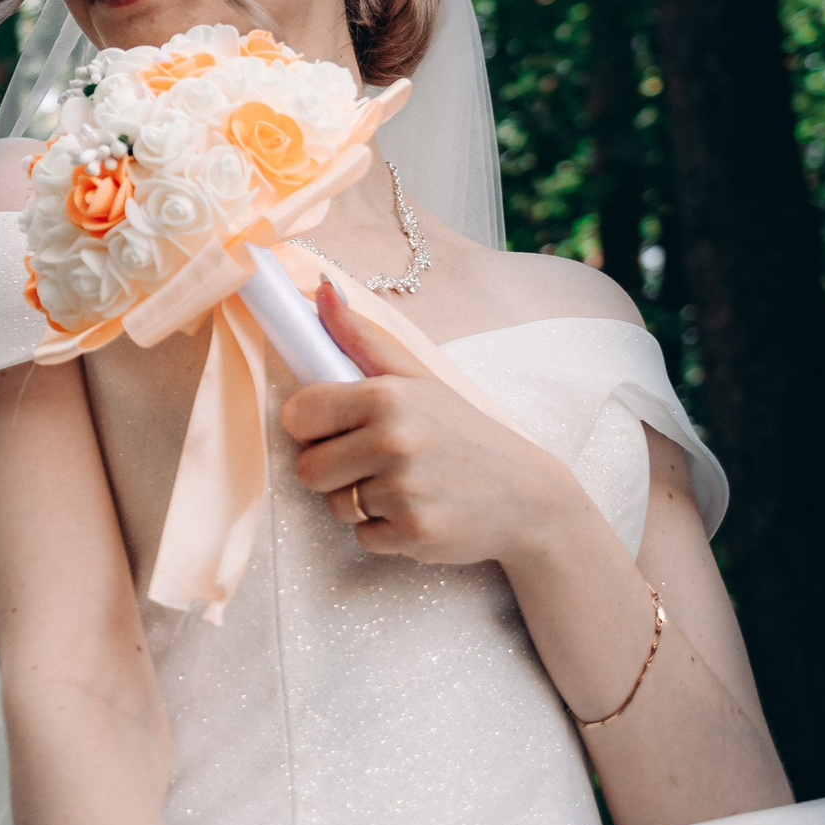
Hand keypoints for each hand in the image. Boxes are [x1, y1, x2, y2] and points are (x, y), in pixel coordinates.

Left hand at [278, 279, 581, 570]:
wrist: (529, 497)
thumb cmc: (461, 431)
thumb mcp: (417, 377)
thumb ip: (360, 336)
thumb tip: (319, 287)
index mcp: (386, 396)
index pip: (296, 415)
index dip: (312, 427)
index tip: (339, 428)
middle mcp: (393, 441)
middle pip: (306, 469)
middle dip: (334, 470)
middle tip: (377, 462)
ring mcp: (404, 491)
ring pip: (333, 505)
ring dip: (360, 502)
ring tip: (403, 485)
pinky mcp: (414, 533)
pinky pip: (362, 537)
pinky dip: (384, 531)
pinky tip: (418, 511)